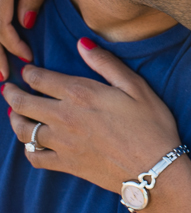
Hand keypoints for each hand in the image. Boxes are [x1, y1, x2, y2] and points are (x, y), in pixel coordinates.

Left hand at [2, 39, 181, 193]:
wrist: (154, 169)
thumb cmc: (151, 125)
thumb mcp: (136, 87)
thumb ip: (106, 64)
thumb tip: (82, 43)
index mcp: (81, 94)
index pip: (41, 79)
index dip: (29, 72)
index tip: (27, 69)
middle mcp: (64, 117)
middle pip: (23, 103)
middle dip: (11, 92)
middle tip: (7, 87)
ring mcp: (62, 143)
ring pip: (23, 129)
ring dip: (14, 118)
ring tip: (13, 113)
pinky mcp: (66, 164)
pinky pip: (34, 157)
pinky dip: (28, 149)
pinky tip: (31, 144)